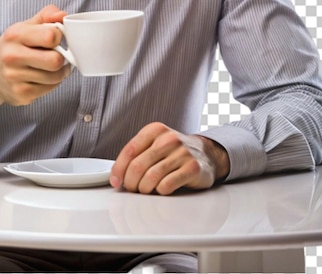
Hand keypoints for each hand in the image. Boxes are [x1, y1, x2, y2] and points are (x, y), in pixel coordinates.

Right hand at [0, 5, 70, 114]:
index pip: (51, 36)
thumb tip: (63, 15)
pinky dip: (51, 83)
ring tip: (51, 67)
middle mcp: (12, 56)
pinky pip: (50, 89)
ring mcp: (14, 77)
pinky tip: (43, 77)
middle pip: (55, 60)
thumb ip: (46, 16)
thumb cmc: (12, 47)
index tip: (56, 39)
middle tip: (57, 55)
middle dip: (61, 58)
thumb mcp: (25, 26)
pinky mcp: (20, 94)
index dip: (60, 37)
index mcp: (15, 35)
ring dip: (59, 72)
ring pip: (55, 77)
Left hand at [110, 122, 229, 194]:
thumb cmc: (173, 152)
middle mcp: (168, 138)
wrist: (205, 154)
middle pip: (138, 166)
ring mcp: (182, 152)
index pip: (129, 151)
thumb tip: (116, 176)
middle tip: (133, 188)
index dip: (119, 169)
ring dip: (144, 189)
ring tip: (147, 189)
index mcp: (154, 130)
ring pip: (151, 177)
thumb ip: (136, 155)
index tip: (115, 182)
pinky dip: (160, 191)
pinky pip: (167, 185)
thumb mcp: (154, 145)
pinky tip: (162, 188)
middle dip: (131, 183)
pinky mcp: (192, 168)